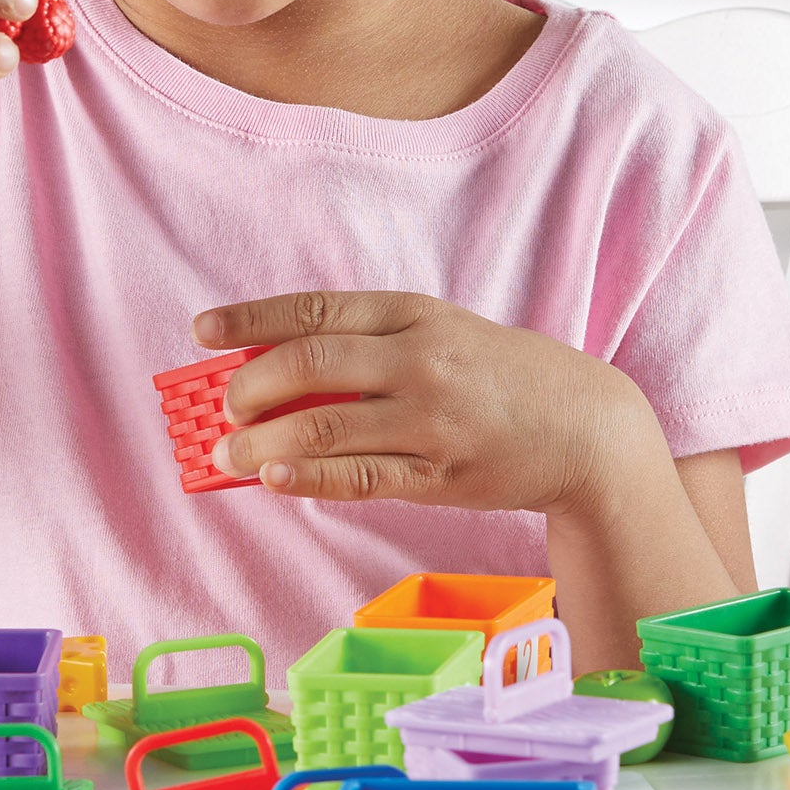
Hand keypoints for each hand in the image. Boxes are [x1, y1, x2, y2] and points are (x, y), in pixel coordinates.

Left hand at [197, 290, 657, 516]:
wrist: (588, 425)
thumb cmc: (498, 377)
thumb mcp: (440, 335)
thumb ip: (369, 347)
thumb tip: (276, 372)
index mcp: (414, 314)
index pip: (315, 309)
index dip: (251, 319)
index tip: (201, 330)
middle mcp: (421, 359)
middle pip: (312, 362)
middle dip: (251, 384)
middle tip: (221, 405)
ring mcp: (433, 419)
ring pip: (328, 425)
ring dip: (264, 442)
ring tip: (227, 454)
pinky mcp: (444, 474)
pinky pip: (364, 477)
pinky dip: (311, 478)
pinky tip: (274, 480)